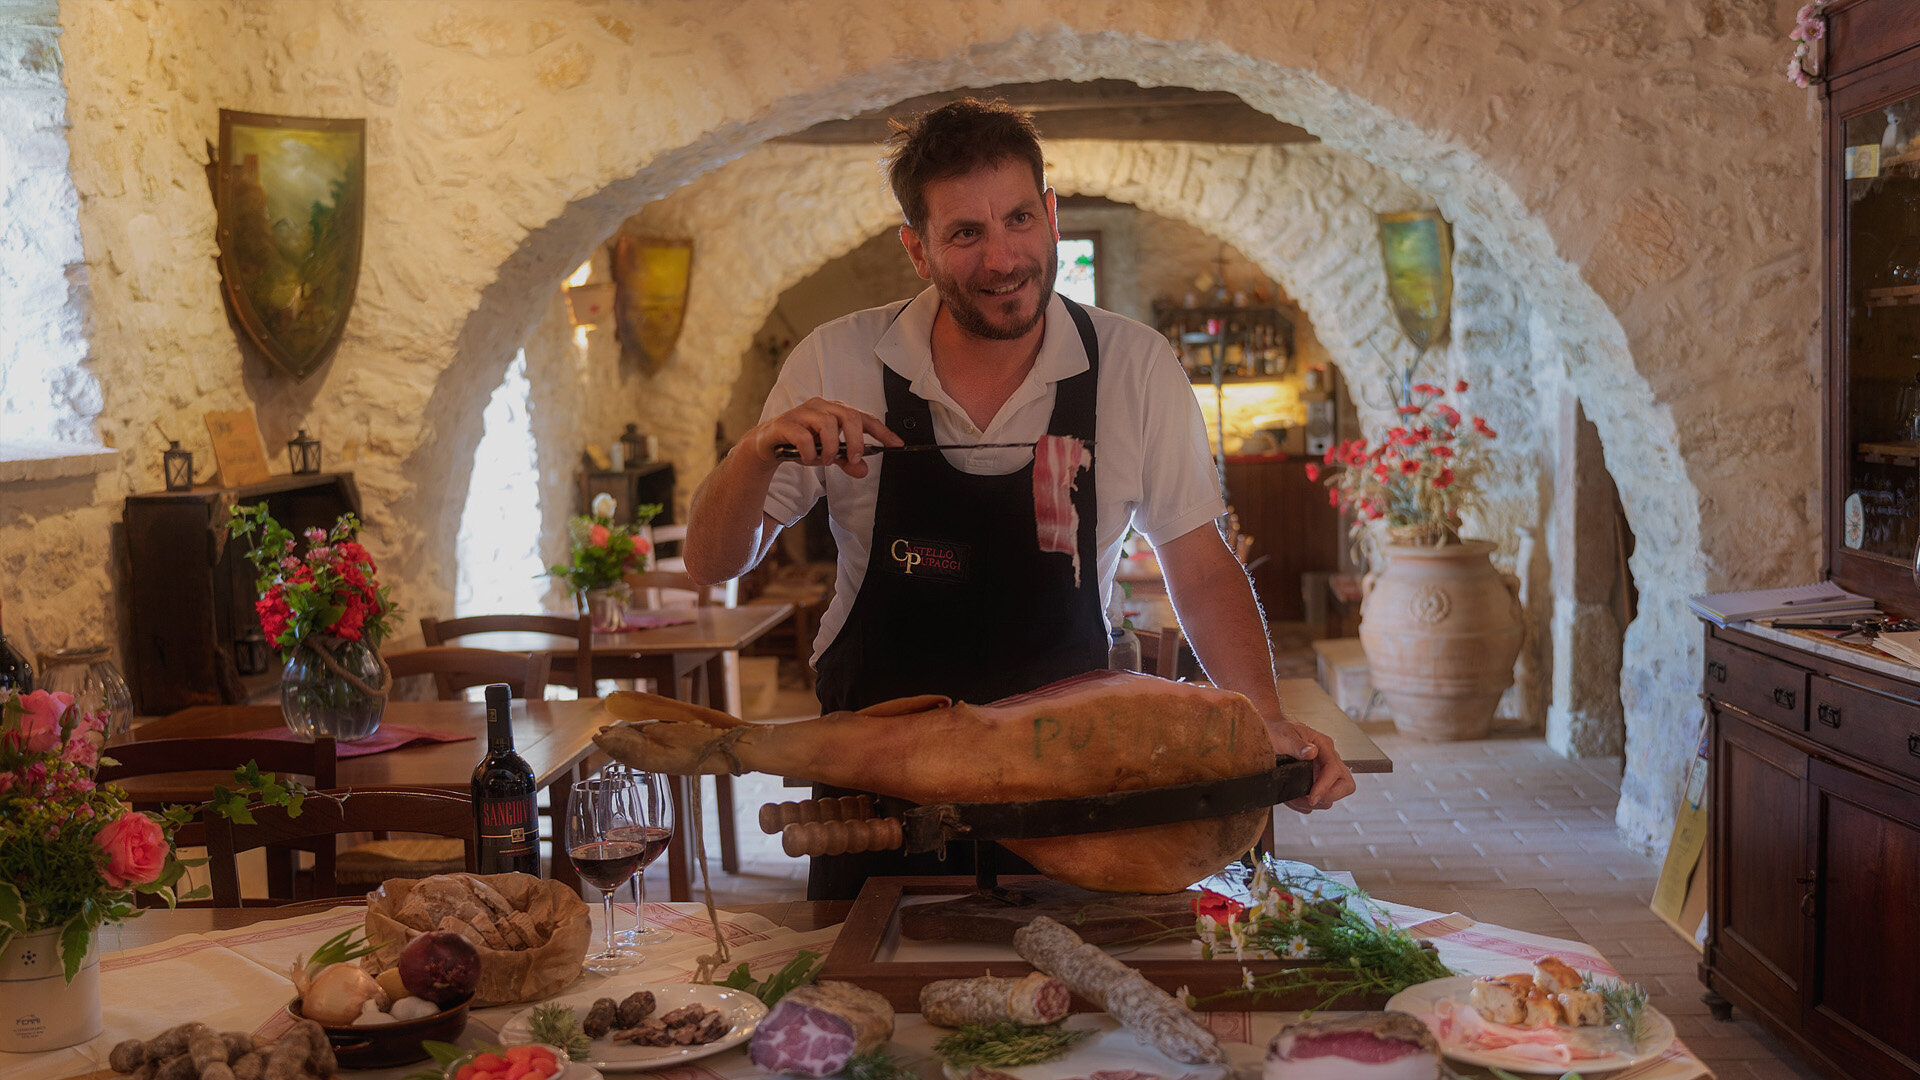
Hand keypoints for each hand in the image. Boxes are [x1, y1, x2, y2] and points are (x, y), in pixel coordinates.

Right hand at [746, 397, 902, 478]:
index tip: (896, 444)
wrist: (768, 444)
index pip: (864, 418)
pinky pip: (803, 436)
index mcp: (835, 411)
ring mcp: (803, 412)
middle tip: (853, 459)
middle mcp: (822, 407)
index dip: (882, 431)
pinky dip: (809, 452)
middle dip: (855, 442)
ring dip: (830, 448)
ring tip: (825, 460)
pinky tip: (807, 459)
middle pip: (849, 416)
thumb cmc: (801, 444)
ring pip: (827, 424)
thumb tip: (862, 470)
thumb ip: (846, 461)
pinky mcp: (786, 422)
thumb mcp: (828, 455)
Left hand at [1265, 720, 1355, 812]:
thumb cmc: (1276, 732)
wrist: (1266, 736)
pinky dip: (1304, 804)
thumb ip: (1296, 745)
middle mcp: (1326, 760)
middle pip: (1345, 785)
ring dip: (1313, 802)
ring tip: (1295, 798)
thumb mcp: (1283, 736)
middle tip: (1310, 799)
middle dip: (1329, 796)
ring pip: (1332, 797)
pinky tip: (1292, 797)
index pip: (1334, 769)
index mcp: (1323, 745)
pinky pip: (1317, 801)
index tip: (1312, 797)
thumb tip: (1311, 752)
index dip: (1325, 786)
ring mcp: (1322, 773)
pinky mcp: (1314, 784)